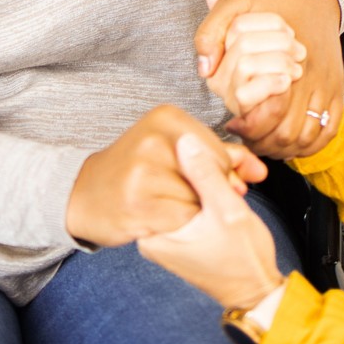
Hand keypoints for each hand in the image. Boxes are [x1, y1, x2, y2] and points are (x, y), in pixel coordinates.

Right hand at [66, 105, 267, 248]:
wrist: (83, 195)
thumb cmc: (136, 172)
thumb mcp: (175, 151)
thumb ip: (221, 157)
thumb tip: (260, 170)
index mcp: (166, 117)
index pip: (221, 153)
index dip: (223, 175)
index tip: (202, 182)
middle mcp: (155, 138)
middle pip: (213, 176)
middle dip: (206, 193)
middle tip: (174, 194)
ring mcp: (145, 170)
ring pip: (200, 201)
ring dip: (191, 212)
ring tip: (162, 203)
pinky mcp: (139, 203)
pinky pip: (184, 221)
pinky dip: (178, 226)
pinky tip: (157, 218)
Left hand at [139, 136, 284, 309]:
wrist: (257, 291)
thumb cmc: (245, 261)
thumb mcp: (228, 210)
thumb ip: (206, 174)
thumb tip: (186, 142)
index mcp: (156, 231)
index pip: (168, 176)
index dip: (201, 166)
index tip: (227, 171)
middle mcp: (154, 234)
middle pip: (177, 182)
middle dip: (210, 173)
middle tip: (238, 181)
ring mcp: (165, 234)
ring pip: (186, 189)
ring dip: (213, 182)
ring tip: (237, 191)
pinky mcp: (179, 233)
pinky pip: (190, 202)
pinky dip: (209, 194)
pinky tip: (228, 194)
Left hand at [196, 0, 342, 159]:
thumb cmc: (271, 1)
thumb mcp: (236, 4)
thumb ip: (213, 30)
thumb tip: (205, 66)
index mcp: (282, 60)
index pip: (267, 115)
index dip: (248, 128)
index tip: (234, 125)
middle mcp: (309, 78)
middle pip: (287, 134)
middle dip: (264, 144)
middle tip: (247, 140)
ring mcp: (326, 86)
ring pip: (307, 138)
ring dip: (285, 148)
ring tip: (264, 142)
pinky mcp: (338, 91)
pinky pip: (328, 130)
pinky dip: (310, 144)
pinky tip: (291, 141)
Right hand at [204, 9, 305, 115]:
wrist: (302, 53)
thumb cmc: (279, 38)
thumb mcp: (252, 8)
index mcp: (220, 43)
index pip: (239, 25)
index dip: (271, 23)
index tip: (286, 28)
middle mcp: (219, 70)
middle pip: (244, 43)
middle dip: (280, 44)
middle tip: (298, 51)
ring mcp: (228, 91)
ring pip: (246, 64)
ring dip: (279, 63)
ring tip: (294, 68)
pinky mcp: (241, 109)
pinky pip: (247, 93)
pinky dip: (273, 83)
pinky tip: (286, 81)